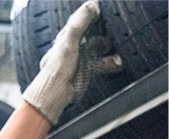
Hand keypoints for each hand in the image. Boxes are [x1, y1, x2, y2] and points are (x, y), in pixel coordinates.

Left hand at [22, 0, 122, 124]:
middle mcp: (73, 47)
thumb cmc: (56, 69)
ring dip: (109, 48)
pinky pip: (101, 64)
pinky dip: (111, 63)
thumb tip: (91, 5)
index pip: (80, 21)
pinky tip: (118, 62)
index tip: (103, 9)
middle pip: (92, 34)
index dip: (91, 14)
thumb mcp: (68, 41)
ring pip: (98, 49)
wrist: (55, 95)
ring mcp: (80, 60)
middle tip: (114, 29)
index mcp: (65, 37)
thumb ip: (79, 23)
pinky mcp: (86, 73)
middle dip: (103, 31)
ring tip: (118, 46)